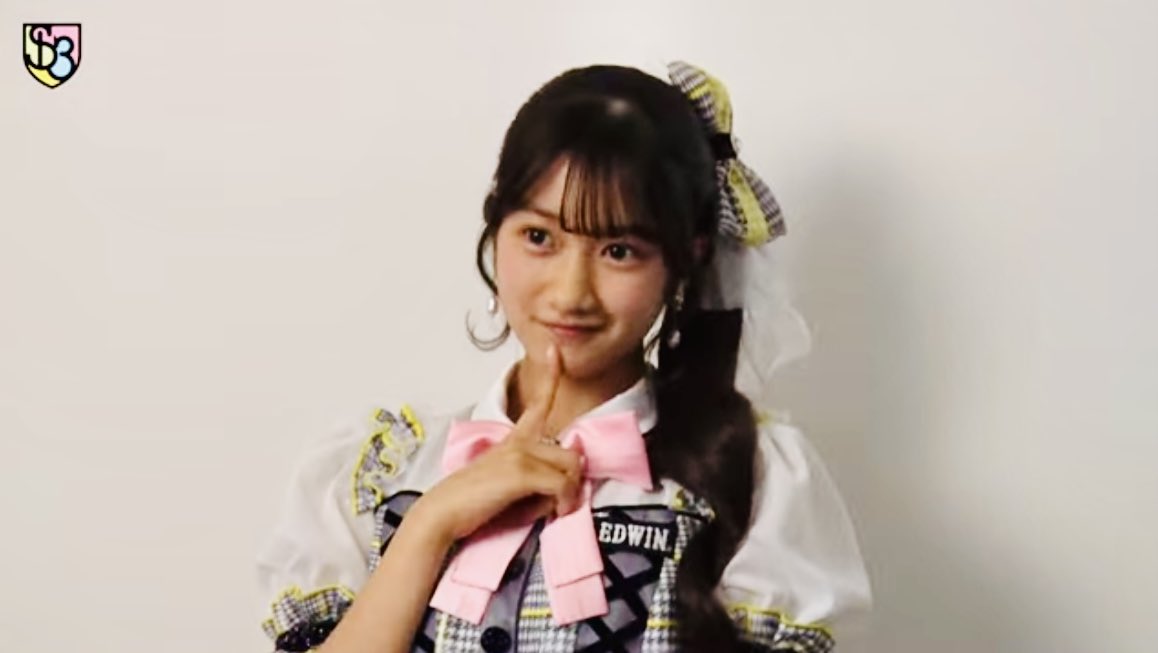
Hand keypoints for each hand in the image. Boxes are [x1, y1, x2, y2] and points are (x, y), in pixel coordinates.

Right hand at [406, 345, 582, 545]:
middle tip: (557, 503)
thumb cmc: (473, 506)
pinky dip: (563, 503)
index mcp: (514, 441)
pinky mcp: (522, 471)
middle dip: (571, 482)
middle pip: (571, 454)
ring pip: (571, 469)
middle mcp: (518, 441)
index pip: (538, 404)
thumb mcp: (508, 488)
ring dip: (568, 494)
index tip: (553, 348)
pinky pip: (562, 485)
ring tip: (551, 510)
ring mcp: (520, 452)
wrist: (442, 514)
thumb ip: (535, 482)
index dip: (550, 374)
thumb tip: (561, 491)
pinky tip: (551, 513)